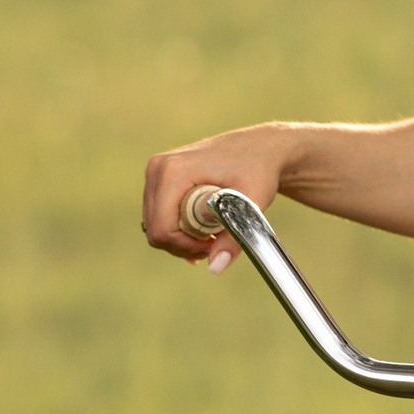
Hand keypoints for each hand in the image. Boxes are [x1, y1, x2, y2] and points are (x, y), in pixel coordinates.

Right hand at [142, 122, 296, 261]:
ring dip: (179, 238)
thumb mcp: (252, 205)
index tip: (212, 244)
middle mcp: (158, 169)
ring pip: (153, 224)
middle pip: (154, 229)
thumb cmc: (258, 170)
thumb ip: (233, 238)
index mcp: (174, 172)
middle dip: (182, 244)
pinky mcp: (159, 176)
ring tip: (211, 235)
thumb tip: (216, 267)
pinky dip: (175, 228)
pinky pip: (156, 215)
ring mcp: (156, 171)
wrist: (259, 147)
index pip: (162, 228)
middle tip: (214, 243)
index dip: (185, 246)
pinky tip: (199, 231)